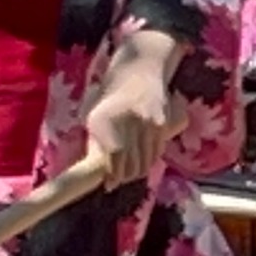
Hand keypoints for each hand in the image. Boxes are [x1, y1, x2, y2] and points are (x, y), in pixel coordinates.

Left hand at [85, 68, 177, 190]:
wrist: (138, 71)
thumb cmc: (110, 96)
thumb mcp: (93, 115)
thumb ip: (95, 141)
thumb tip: (97, 171)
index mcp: (104, 119)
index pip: (113, 156)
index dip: (113, 175)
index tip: (109, 184)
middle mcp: (126, 121)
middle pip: (131, 163)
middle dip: (126, 176)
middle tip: (121, 179)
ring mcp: (146, 122)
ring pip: (146, 160)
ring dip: (139, 170)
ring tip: (132, 171)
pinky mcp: (161, 123)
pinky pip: (157, 150)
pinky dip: (151, 158)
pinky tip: (144, 158)